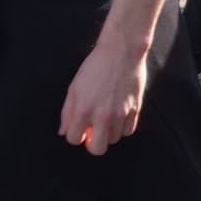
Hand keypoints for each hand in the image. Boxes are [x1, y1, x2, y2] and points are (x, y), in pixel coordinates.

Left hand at [59, 37, 147, 155]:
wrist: (122, 51)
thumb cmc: (96, 66)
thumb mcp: (74, 87)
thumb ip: (67, 112)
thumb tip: (64, 131)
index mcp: (84, 109)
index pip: (74, 139)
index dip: (75, 134)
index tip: (79, 127)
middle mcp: (103, 115)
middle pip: (97, 149)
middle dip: (92, 143)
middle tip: (93, 131)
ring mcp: (121, 113)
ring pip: (114, 140)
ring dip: (108, 132)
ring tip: (107, 117)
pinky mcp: (136, 109)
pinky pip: (128, 131)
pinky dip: (122, 128)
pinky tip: (118, 116)